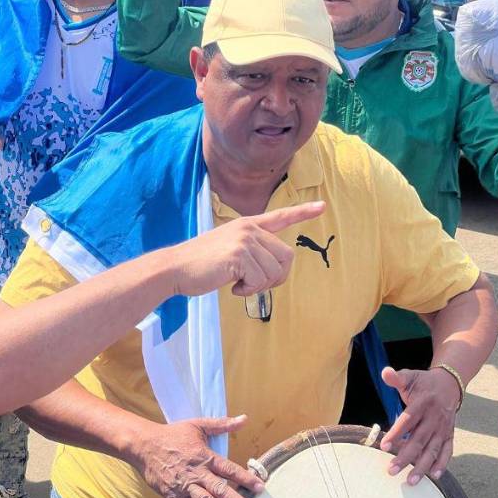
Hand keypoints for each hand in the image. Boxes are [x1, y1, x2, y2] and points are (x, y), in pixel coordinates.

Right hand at [129, 415, 265, 497]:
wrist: (144, 444)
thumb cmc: (173, 434)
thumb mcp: (198, 425)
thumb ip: (222, 424)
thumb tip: (244, 419)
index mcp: (205, 457)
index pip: (229, 469)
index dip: (245, 478)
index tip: (260, 487)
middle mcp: (197, 473)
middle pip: (220, 489)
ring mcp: (184, 485)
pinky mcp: (172, 495)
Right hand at [167, 201, 325, 297]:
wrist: (175, 268)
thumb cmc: (201, 264)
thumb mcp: (229, 249)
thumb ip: (252, 251)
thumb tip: (275, 268)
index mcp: (248, 225)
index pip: (280, 216)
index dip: (303, 212)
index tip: (322, 207)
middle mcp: (249, 228)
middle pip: (286, 256)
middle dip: (275, 277)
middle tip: (253, 283)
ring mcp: (245, 240)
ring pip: (275, 272)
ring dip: (258, 286)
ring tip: (237, 282)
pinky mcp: (239, 255)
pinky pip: (260, 281)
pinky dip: (248, 290)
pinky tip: (232, 286)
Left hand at [379, 367, 459, 484]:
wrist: (450, 384)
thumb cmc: (424, 383)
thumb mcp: (410, 376)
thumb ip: (397, 377)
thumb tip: (385, 372)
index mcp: (423, 403)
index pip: (408, 420)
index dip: (396, 433)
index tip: (384, 446)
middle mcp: (434, 418)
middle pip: (419, 440)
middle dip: (405, 457)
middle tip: (391, 470)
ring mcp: (443, 428)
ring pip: (433, 450)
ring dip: (422, 466)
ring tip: (411, 481)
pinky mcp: (449, 434)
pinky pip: (447, 451)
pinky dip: (443, 463)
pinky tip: (435, 476)